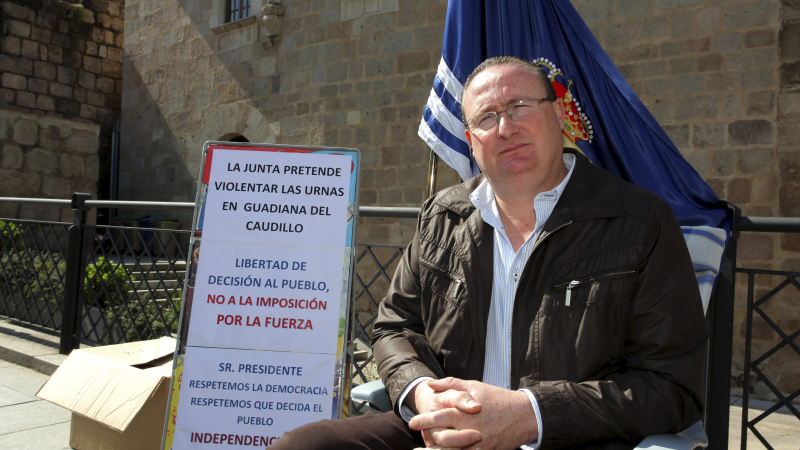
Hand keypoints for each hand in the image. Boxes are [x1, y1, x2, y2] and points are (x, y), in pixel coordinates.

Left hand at [409, 378, 537, 449]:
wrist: (523, 415)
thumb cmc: (498, 398)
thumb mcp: (474, 386)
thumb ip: (450, 384)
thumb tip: (431, 384)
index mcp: (464, 412)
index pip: (439, 417)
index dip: (424, 421)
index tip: (412, 422)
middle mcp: (469, 429)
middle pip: (443, 438)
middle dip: (427, 438)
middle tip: (416, 440)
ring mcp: (478, 443)